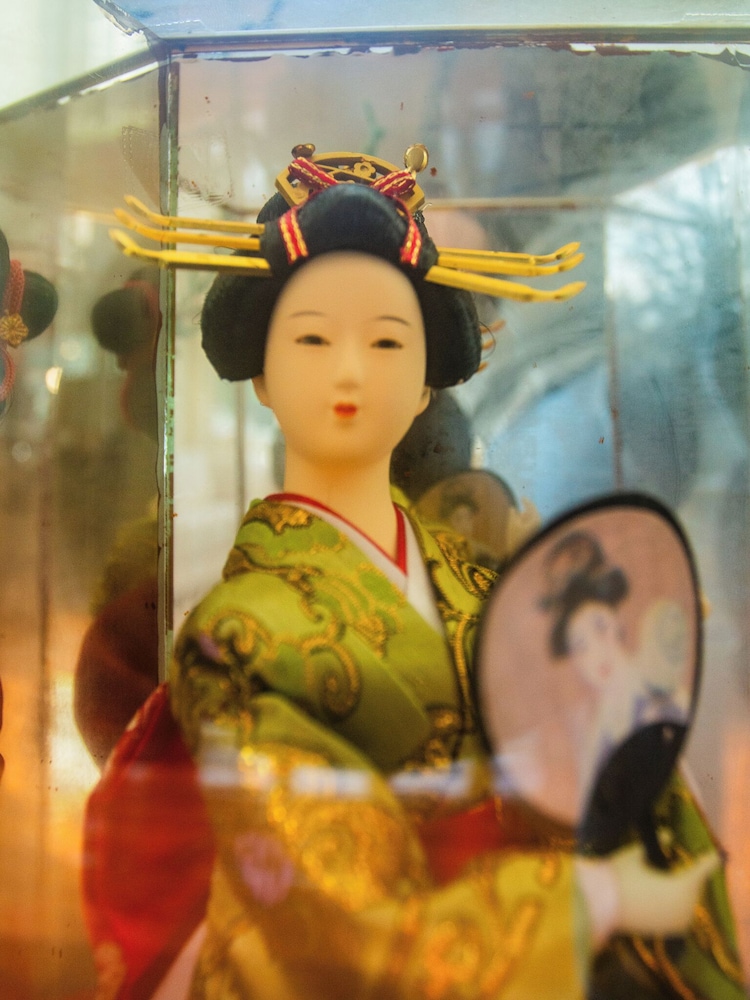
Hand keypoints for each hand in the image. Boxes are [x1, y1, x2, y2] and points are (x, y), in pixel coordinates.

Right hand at [577, 844, 719, 947]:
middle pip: (695, 888)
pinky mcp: (665, 931)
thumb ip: (656, 844)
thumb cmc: (618, 876)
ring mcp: (675, 922)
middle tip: (688, 865)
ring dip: (684, 891)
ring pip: (688, 902)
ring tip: (676, 878)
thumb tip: (668, 834)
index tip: (714, 855)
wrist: (598, 907)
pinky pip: (678, 914)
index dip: (708, 861)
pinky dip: (675, 904)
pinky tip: (665, 894)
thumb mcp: (635, 854)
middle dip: (692, 877)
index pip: (701, 871)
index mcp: (681, 886)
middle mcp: (684, 907)